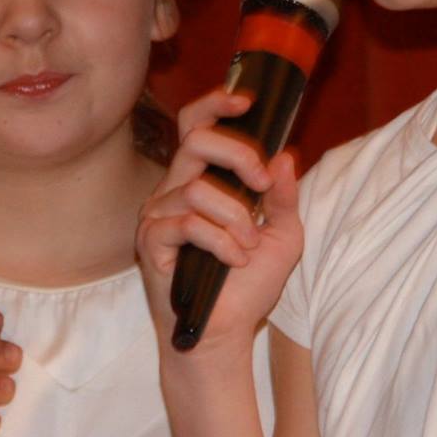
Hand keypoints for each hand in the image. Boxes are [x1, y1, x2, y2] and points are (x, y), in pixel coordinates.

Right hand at [137, 88, 303, 362]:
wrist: (224, 334)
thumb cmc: (247, 286)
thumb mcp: (281, 235)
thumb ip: (282, 195)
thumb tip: (285, 154)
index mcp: (202, 181)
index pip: (197, 126)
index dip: (216, 104)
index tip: (248, 101)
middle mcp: (175, 190)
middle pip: (195, 139)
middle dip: (238, 154)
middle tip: (260, 184)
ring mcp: (158, 214)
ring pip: (198, 188)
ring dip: (235, 217)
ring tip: (247, 246)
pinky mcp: (151, 242)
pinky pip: (188, 223)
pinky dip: (220, 241)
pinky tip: (233, 260)